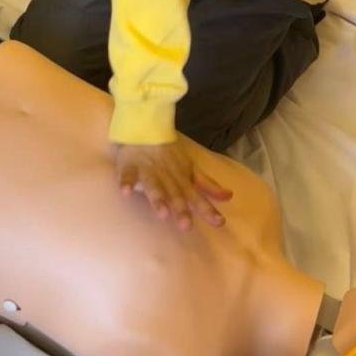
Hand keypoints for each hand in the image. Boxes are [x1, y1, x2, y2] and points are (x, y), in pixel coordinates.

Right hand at [113, 140, 232, 230]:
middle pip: (175, 195)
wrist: (145, 129)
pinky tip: (126, 192)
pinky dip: (126, 182)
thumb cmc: (169, 156)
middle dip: (180, 209)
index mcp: (182, 180)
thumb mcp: (191, 170)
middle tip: (185, 225)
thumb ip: (208, 186)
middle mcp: (167, 179)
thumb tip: (229, 197)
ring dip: (158, 199)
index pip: (197, 197)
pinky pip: (127, 175)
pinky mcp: (130, 167)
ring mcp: (148, 172)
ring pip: (154, 187)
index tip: (220, 222)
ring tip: (162, 212)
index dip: (208, 209)